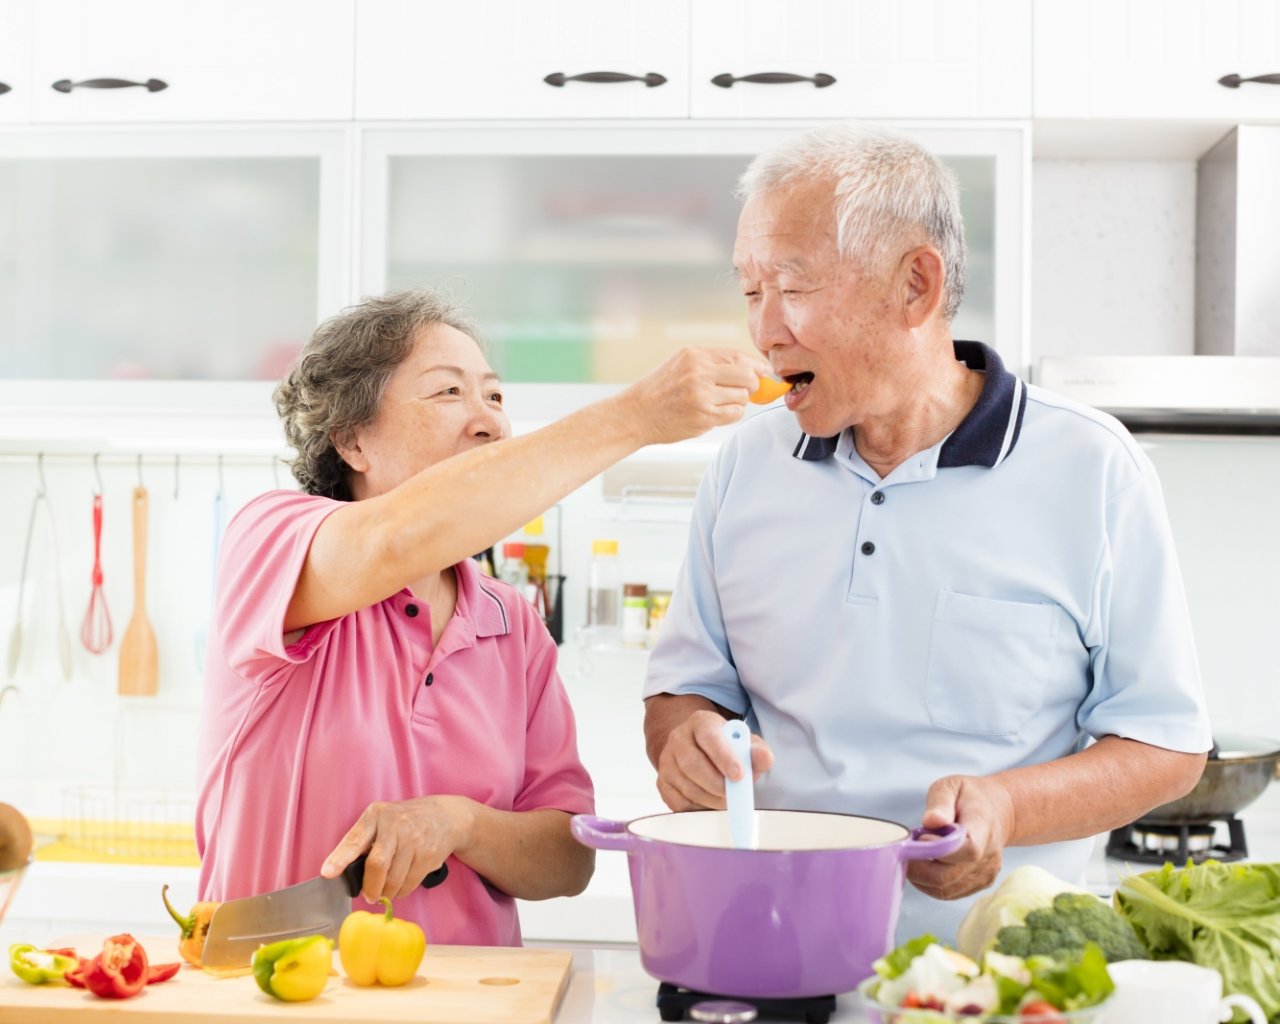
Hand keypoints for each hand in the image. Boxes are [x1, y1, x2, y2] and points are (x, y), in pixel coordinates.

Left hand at [320, 795, 472, 901]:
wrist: (446, 816)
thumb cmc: (405, 821)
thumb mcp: (382, 820)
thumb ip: (365, 841)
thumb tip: (344, 872)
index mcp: (376, 815)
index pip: (355, 839)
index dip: (340, 858)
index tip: (327, 873)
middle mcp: (395, 824)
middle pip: (377, 864)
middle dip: (371, 887)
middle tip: (369, 896)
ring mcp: (415, 839)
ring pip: (394, 879)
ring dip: (387, 893)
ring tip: (386, 892)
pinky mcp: (429, 854)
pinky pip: (409, 883)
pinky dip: (402, 891)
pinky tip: (400, 886)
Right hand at [618, 348, 772, 446]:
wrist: (636, 414)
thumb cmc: (660, 390)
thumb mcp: (681, 364)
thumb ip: (713, 363)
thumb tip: (752, 369)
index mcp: (694, 355)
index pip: (737, 355)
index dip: (757, 365)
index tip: (765, 372)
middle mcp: (699, 372)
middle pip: (747, 376)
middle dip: (753, 384)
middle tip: (747, 390)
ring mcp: (701, 395)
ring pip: (742, 397)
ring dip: (738, 401)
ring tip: (719, 403)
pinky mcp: (703, 417)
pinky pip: (734, 414)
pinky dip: (732, 414)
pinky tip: (717, 413)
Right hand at [654, 709, 774, 810]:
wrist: (699, 751)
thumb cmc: (726, 748)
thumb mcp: (744, 744)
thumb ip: (757, 751)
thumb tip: (764, 758)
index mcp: (700, 722)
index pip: (709, 737)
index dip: (724, 757)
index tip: (739, 775)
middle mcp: (678, 738)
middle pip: (691, 764)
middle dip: (716, 784)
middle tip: (733, 795)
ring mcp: (667, 761)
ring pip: (686, 786)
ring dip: (710, 798)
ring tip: (726, 799)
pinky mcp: (663, 783)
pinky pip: (679, 802)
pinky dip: (698, 807)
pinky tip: (710, 801)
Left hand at [906, 774, 1015, 900]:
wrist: (998, 811)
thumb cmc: (969, 797)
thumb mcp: (952, 786)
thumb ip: (940, 802)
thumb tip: (931, 821)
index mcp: (982, 828)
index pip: (968, 849)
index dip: (938, 849)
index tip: (921, 836)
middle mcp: (987, 856)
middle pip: (948, 876)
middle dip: (918, 866)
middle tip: (906, 849)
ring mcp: (984, 874)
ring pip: (944, 889)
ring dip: (920, 876)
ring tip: (916, 854)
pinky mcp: (978, 884)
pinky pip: (947, 893)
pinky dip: (929, 884)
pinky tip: (925, 864)